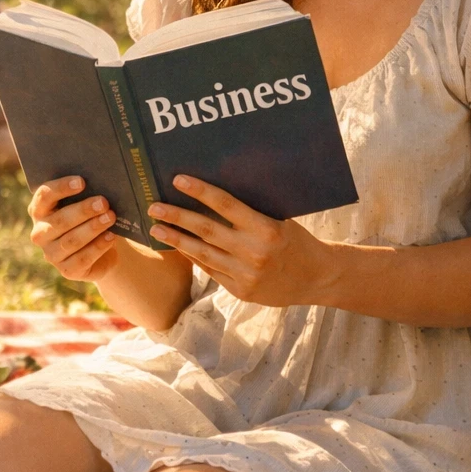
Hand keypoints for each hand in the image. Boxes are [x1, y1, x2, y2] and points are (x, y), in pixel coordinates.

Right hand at [28, 176, 119, 282]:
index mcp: (39, 210)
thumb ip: (85, 193)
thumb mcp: (84, 202)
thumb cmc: (90, 216)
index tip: (82, 182)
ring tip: (110, 217)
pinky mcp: (66, 270)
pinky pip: (82, 259)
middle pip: (59, 220)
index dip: (61, 188)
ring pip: (71, 241)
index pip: (44, 196)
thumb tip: (100, 182)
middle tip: (103, 202)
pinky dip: (98, 246)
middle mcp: (40, 233)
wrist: (101, 246)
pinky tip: (111, 237)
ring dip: (92, 228)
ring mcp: (51, 254)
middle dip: (83, 210)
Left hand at [148, 175, 331, 307]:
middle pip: (206, 230)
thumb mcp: (280, 219)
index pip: (226, 204)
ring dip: (176, 240)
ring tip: (156, 229)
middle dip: (176, 217)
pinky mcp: (241, 291)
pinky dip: (193, 257)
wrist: (317, 278)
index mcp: (265, 228)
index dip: (200, 191)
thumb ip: (251, 211)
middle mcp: (253, 252)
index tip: (177, 180)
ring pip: (202, 253)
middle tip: (153, 207)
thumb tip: (214, 191)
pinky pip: (210, 270)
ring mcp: (245, 275)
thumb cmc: (296, 240)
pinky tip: (178, 247)